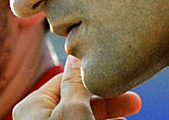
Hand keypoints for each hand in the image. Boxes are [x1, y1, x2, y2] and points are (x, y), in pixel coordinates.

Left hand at [13, 55, 140, 119]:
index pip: (67, 81)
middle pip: (78, 102)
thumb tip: (76, 54)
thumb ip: (76, 82)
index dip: (96, 80)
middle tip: (136, 102)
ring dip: (108, 118)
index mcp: (33, 105)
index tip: (122, 79)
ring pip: (83, 119)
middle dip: (108, 102)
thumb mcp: (73, 109)